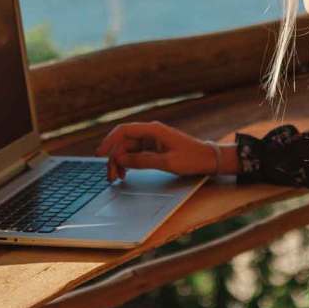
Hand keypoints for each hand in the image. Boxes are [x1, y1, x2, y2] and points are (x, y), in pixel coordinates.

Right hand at [96, 121, 225, 181]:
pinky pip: (135, 153)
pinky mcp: (154, 148)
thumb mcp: (167, 162)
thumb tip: (120, 159)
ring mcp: (152, 140)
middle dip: (114, 157)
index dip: (109, 141)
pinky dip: (128, 162)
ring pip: (128, 148)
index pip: (124, 130)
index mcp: (154, 130)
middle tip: (110, 176)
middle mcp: (151, 132)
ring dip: (120, 161)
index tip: (100, 154)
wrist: (208, 159)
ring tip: (116, 177)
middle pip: (124, 142)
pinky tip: (125, 172)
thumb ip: (142, 161)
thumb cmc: (192, 158)